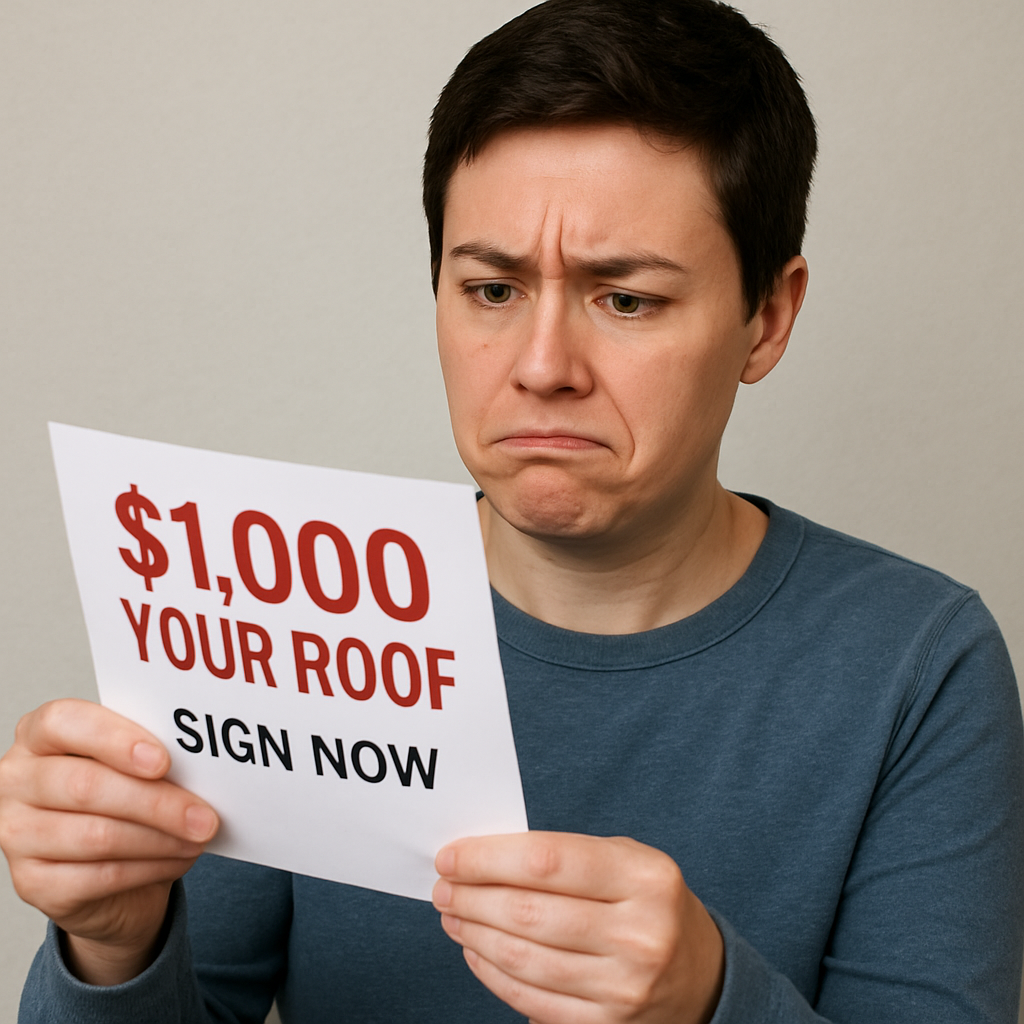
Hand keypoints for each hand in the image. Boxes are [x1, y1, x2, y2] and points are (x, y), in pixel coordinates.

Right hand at [0, 699, 218, 984]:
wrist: (104, 868)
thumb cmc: (121, 797)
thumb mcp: (133, 764)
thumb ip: (151, 753)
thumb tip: (201, 762)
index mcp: (40, 734)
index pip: (63, 722)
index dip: (114, 740)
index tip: (163, 760)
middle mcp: (17, 780)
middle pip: (86, 786)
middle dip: (156, 801)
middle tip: (205, 815)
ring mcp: (16, 834)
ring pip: (97, 835)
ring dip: (161, 838)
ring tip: (200, 835)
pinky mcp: (32, 883)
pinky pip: (100, 876)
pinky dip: (150, 867)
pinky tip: (179, 857)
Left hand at [432, 832, 723, 1023]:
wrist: (700, 975)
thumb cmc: (647, 902)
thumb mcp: (625, 861)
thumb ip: (564, 856)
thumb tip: (482, 858)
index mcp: (645, 877)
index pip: (547, 861)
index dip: (488, 858)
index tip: (451, 855)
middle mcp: (639, 934)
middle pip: (528, 912)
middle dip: (472, 896)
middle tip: (443, 885)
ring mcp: (624, 987)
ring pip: (523, 958)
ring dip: (474, 934)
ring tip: (452, 914)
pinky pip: (530, 998)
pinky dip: (491, 972)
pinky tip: (475, 950)